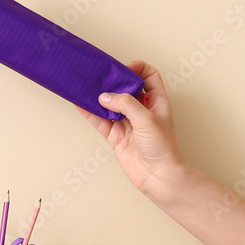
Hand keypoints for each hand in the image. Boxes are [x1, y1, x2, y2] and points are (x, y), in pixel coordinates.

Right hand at [77, 61, 186, 196]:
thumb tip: (105, 96)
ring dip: (99, 97)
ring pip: (110, 104)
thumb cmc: (163, 148)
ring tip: (87, 87)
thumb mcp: (147, 119)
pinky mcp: (115, 135)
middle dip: (113, 82)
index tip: (123, 69)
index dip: (137, 69)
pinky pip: (100, 120)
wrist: (158, 175)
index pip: (149, 76)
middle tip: (100, 77)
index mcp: (157, 101)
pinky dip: (90, 112)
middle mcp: (142, 110)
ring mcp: (127, 122)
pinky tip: (81, 104)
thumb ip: (126, 104)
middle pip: (126, 88)